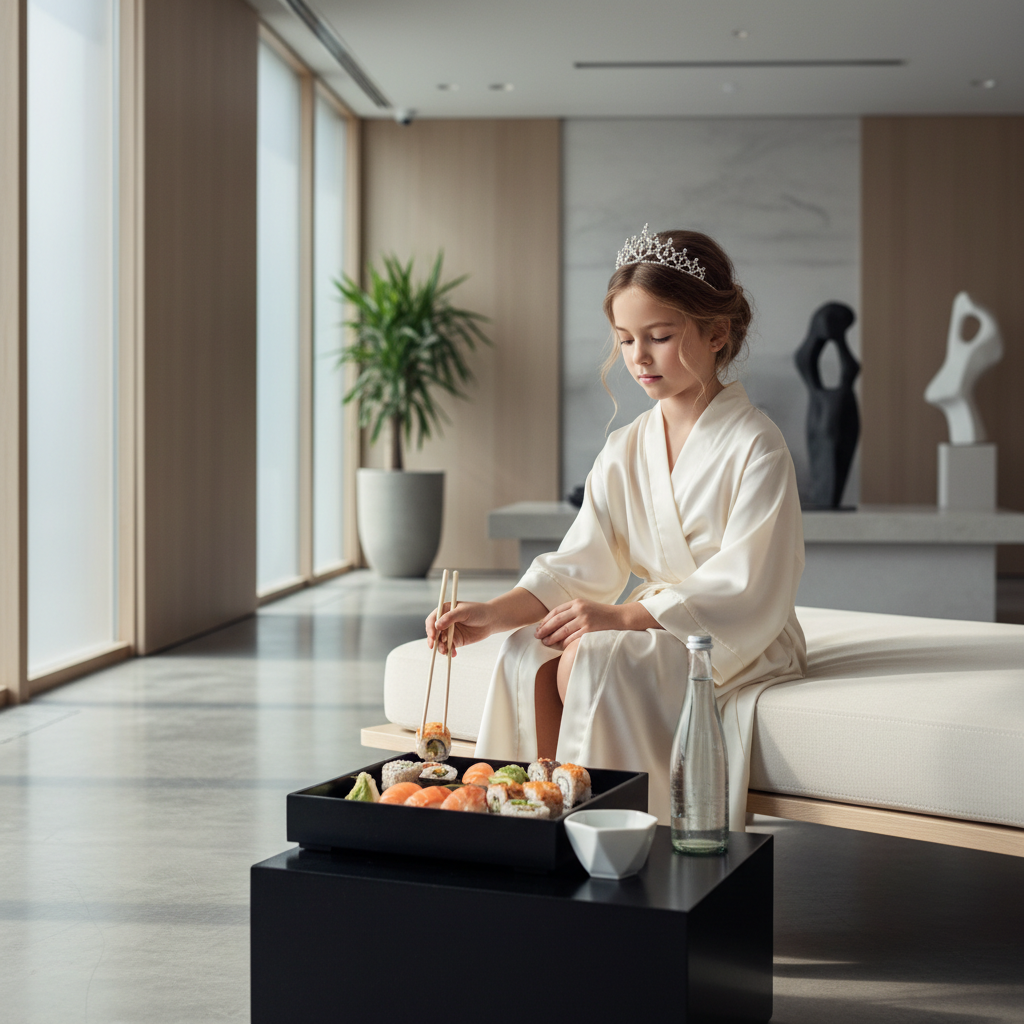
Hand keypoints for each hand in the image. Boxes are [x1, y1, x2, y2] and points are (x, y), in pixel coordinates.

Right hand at [426, 601, 496, 655]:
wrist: (491, 620)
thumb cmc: (478, 611)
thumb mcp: (464, 611)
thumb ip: (450, 617)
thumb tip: (437, 625)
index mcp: (445, 611)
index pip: (432, 619)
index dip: (430, 628)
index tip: (432, 636)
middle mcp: (445, 622)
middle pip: (434, 632)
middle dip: (433, 640)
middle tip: (433, 646)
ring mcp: (450, 632)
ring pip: (441, 641)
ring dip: (441, 647)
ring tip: (446, 651)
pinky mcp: (456, 640)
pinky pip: (449, 647)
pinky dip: (450, 652)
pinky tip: (453, 654)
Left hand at [534, 599, 657, 648]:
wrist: (621, 618)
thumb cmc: (602, 615)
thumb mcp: (586, 608)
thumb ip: (572, 612)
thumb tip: (554, 623)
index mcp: (577, 602)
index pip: (556, 611)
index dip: (545, 620)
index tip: (539, 627)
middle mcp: (580, 609)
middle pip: (556, 620)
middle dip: (544, 629)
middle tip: (537, 636)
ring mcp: (585, 620)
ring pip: (562, 631)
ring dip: (552, 638)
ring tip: (545, 643)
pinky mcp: (590, 630)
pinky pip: (572, 639)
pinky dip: (564, 644)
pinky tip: (559, 647)